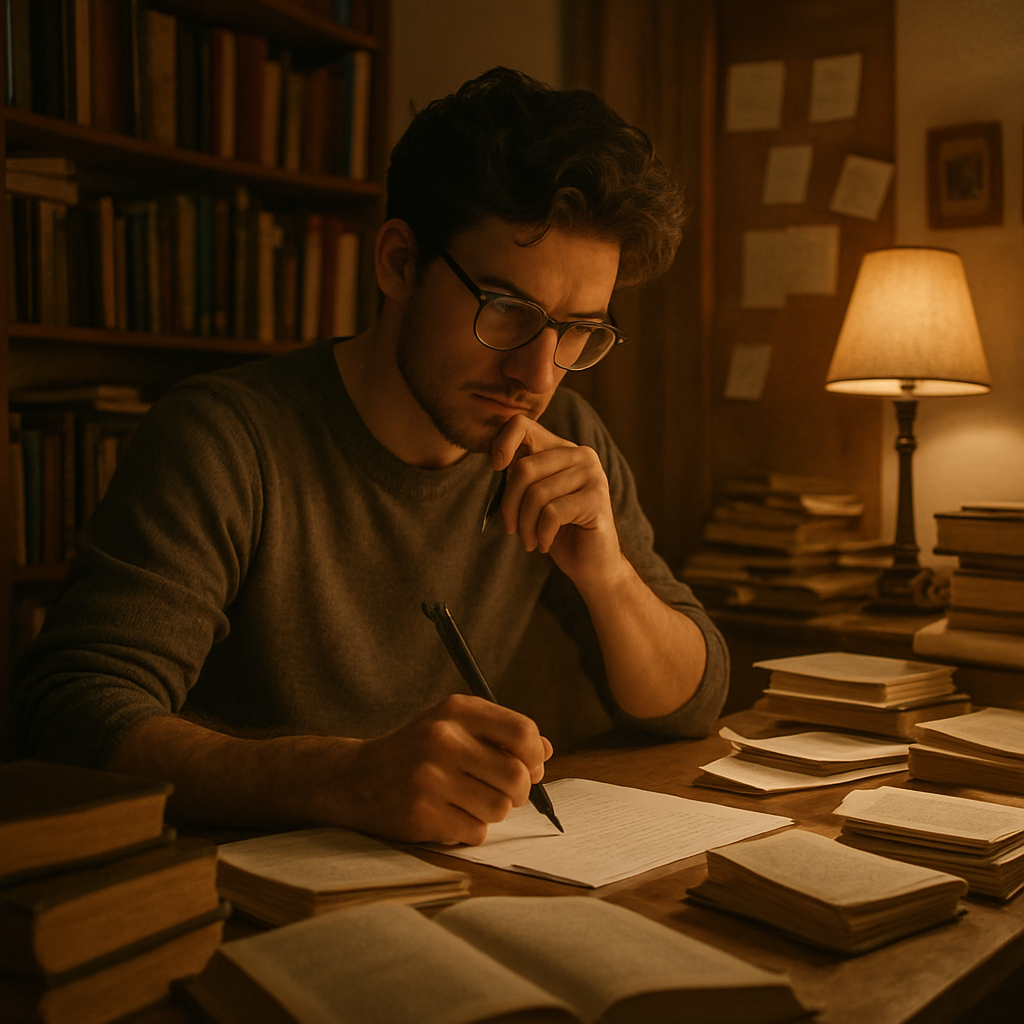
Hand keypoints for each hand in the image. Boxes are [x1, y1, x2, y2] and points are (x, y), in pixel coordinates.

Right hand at [343, 694, 551, 845]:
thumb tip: (544, 751)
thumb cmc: (416, 751)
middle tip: (501, 792)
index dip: (534, 756)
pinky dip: (469, 829)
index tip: (529, 767)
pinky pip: (475, 832)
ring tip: (469, 802)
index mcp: (456, 710)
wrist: (354, 778)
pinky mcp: (421, 813)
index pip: (522, 732)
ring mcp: (430, 777)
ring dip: (492, 812)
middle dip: (517, 792)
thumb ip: (499, 734)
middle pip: (517, 776)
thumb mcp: (453, 727)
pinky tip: (447, 815)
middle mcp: (443, 738)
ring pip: (499, 808)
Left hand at [490, 415, 624, 591]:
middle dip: (510, 505)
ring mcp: (592, 475)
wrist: (593, 565)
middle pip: (524, 468)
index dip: (502, 442)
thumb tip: (495, 459)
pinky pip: (551, 513)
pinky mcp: (597, 499)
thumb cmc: (559, 531)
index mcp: (563, 449)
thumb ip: (522, 476)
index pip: (523, 425)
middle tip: (512, 529)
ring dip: (526, 526)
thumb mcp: (535, 498)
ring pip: (536, 494)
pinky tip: (545, 544)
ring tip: (529, 541)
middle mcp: (581, 455)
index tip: (495, 468)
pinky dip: (542, 534)